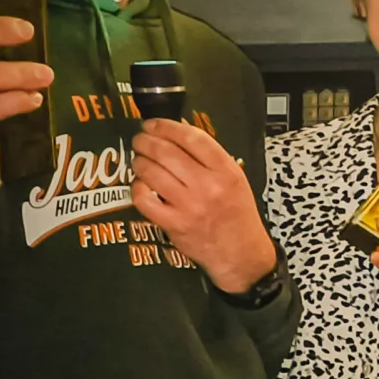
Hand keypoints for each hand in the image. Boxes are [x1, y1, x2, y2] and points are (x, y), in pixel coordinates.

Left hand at [130, 118, 275, 291]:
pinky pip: (143, 199)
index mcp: (226, 171)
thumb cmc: (237, 214)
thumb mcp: (235, 180)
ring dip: (139, 162)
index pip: (192, 137)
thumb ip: (210, 158)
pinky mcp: (173, 224)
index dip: (167, 126)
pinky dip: (137, 188)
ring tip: (139, 160)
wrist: (241, 253)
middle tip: (139, 140)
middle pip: (166, 152)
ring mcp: (189, 206)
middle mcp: (208, 186)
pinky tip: (140, 185)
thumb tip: (178, 135)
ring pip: (151, 172)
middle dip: (146, 141)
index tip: (154, 124)